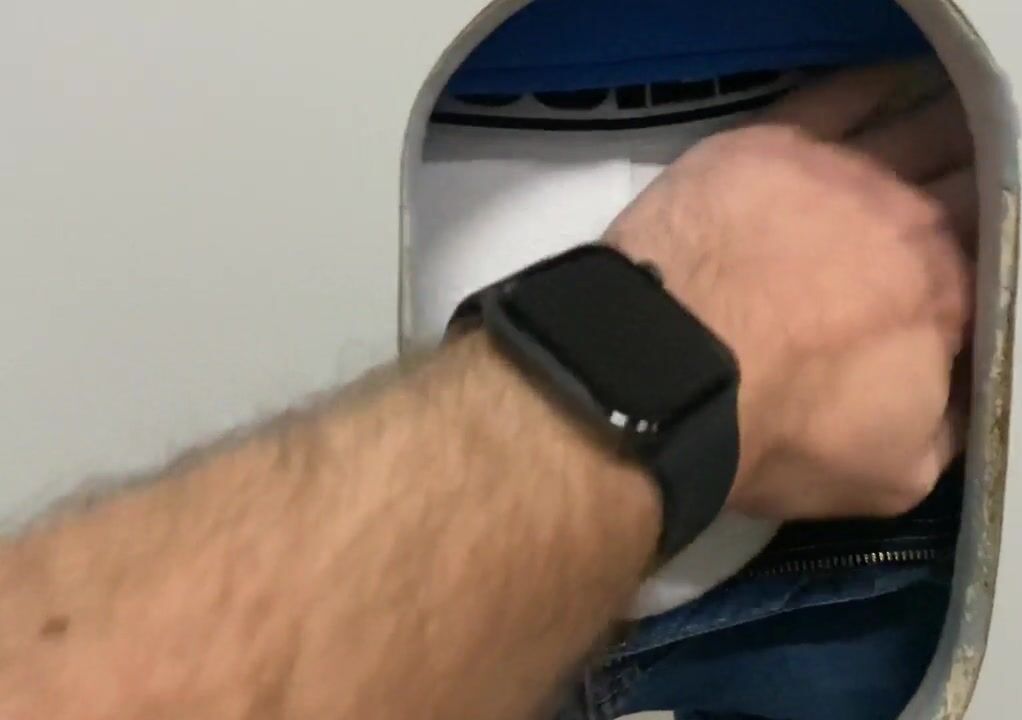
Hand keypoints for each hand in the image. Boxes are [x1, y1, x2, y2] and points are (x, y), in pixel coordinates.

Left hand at [607, 65, 975, 518]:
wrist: (667, 378)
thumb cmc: (780, 431)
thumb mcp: (895, 472)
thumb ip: (947, 422)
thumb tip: (959, 384)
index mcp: (951, 293)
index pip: (996, 255)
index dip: (993, 250)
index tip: (980, 253)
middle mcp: (909, 217)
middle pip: (968, 179)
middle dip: (981, 178)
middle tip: (976, 182)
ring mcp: (839, 172)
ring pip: (918, 127)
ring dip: (949, 123)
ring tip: (963, 122)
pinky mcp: (771, 145)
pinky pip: (841, 97)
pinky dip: (877, 87)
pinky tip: (896, 85)